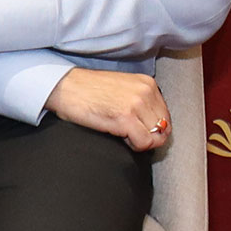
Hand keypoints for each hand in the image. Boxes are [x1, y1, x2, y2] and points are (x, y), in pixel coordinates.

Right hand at [47, 66, 169, 150]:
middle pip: (163, 127)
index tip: (142, 132)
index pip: (165, 115)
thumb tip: (154, 124)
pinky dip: (135, 146)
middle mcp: (146, 92)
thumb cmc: (89, 90)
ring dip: (142, 142)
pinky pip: (143, 143)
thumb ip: (140, 100)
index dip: (155, 129)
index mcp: (147, 83)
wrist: (65, 86)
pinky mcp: (125, 118)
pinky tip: (121, 138)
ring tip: (124, 136)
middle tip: (132, 137)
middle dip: (151, 137)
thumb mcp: (123, 88)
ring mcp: (136, 104)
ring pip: (156, 137)